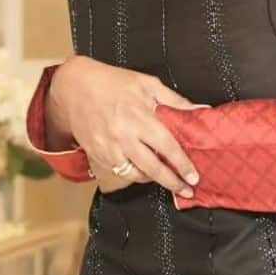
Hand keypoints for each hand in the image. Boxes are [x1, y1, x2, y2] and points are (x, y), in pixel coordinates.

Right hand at [48, 55, 201, 197]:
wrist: (75, 88)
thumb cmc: (113, 83)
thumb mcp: (147, 84)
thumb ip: (175, 100)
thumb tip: (200, 110)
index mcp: (139, 117)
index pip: (167, 146)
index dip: (182, 164)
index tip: (194, 176)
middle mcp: (123, 136)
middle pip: (152, 168)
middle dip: (172, 182)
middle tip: (187, 191)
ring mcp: (109, 148)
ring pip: (135, 175)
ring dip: (153, 180)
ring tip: (167, 179)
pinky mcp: (97, 155)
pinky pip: (120, 173)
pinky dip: (134, 175)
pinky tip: (143, 171)